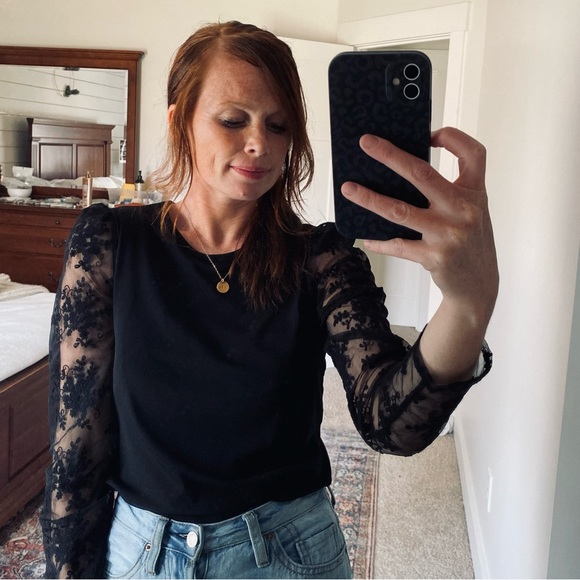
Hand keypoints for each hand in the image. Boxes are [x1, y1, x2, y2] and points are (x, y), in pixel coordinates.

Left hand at [341, 127, 498, 321]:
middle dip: (390, 156)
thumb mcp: (470, 210)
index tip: (429, 134)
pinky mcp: (434, 257)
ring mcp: (448, 234)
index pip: (473, 153)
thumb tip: (401, 170)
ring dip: (370, 198)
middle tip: (366, 142)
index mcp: (475, 192)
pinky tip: (365, 238)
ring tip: (348, 189)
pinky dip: (379, 241)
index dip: (453, 138)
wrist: (478, 285)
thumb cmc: (470, 241)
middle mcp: (464, 210)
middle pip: (422, 174)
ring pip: (400, 210)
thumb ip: (449, 190)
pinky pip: (398, 245)